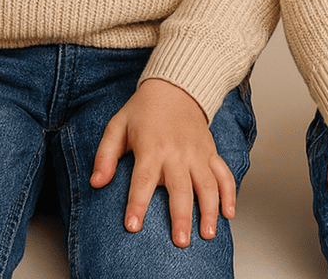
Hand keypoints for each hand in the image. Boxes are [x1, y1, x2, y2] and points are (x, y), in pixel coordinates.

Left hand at [90, 78, 235, 247]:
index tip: (133, 226)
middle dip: (181, 215)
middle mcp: (176, 152)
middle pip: (180, 187)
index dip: (137, 203)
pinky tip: (229, 213)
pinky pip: (224, 173)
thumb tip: (96, 182)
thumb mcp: (117, 126)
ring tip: (208, 234)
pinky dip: (230, 192)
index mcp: (151, 148)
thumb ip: (105, 155)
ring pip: (207, 183)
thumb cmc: (143, 110)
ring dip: (210, 209)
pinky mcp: (210, 151)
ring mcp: (197, 153)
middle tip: (181, 241)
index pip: (142, 179)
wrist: (176, 87)